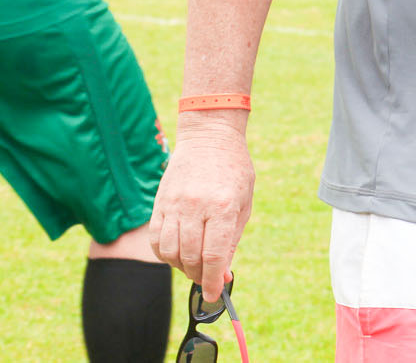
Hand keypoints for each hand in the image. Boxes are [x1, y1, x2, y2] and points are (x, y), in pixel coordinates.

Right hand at [150, 120, 254, 297]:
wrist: (209, 138)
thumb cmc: (233, 170)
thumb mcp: (243, 203)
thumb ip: (231, 239)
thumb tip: (223, 273)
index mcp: (222, 206)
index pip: (213, 254)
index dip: (213, 280)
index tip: (214, 294)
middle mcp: (195, 207)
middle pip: (190, 257)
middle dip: (198, 275)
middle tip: (206, 279)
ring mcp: (173, 205)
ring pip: (170, 252)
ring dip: (181, 267)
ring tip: (193, 266)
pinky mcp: (159, 204)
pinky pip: (156, 239)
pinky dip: (165, 254)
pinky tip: (177, 254)